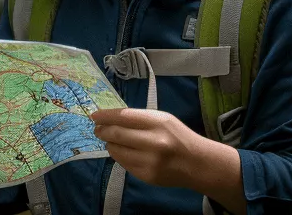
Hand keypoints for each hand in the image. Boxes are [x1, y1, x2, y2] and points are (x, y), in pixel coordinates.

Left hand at [90, 108, 215, 188]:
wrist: (197, 163)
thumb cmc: (177, 137)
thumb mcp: (163, 120)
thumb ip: (139, 118)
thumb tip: (109, 118)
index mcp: (158, 123)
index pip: (123, 116)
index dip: (105, 116)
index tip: (94, 116)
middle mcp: (153, 142)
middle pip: (116, 134)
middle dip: (102, 131)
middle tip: (97, 129)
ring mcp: (149, 161)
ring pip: (116, 151)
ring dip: (109, 144)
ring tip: (111, 140)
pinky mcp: (146, 175)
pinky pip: (123, 163)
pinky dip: (120, 156)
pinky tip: (124, 152)